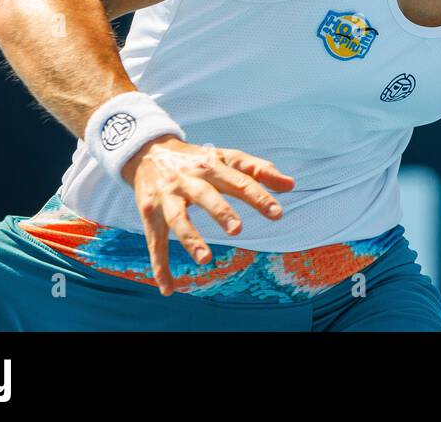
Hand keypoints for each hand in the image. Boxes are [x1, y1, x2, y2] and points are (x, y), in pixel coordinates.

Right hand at [120, 136, 295, 294]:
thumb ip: (259, 170)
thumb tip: (291, 185)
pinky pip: (155, 241)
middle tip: (238, 229)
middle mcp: (189, 179)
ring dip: (190, 238)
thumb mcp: (227, 158)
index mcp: (213, 165)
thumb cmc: (199, 159)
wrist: (149, 151)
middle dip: (220, 211)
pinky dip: (160, 266)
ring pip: (178, 218)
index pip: (239, 180)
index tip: (277, 214)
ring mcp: (167, 196)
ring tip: (206, 259)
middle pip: (206, 194)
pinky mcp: (149, 212)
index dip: (258, 196)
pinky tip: (169, 289)